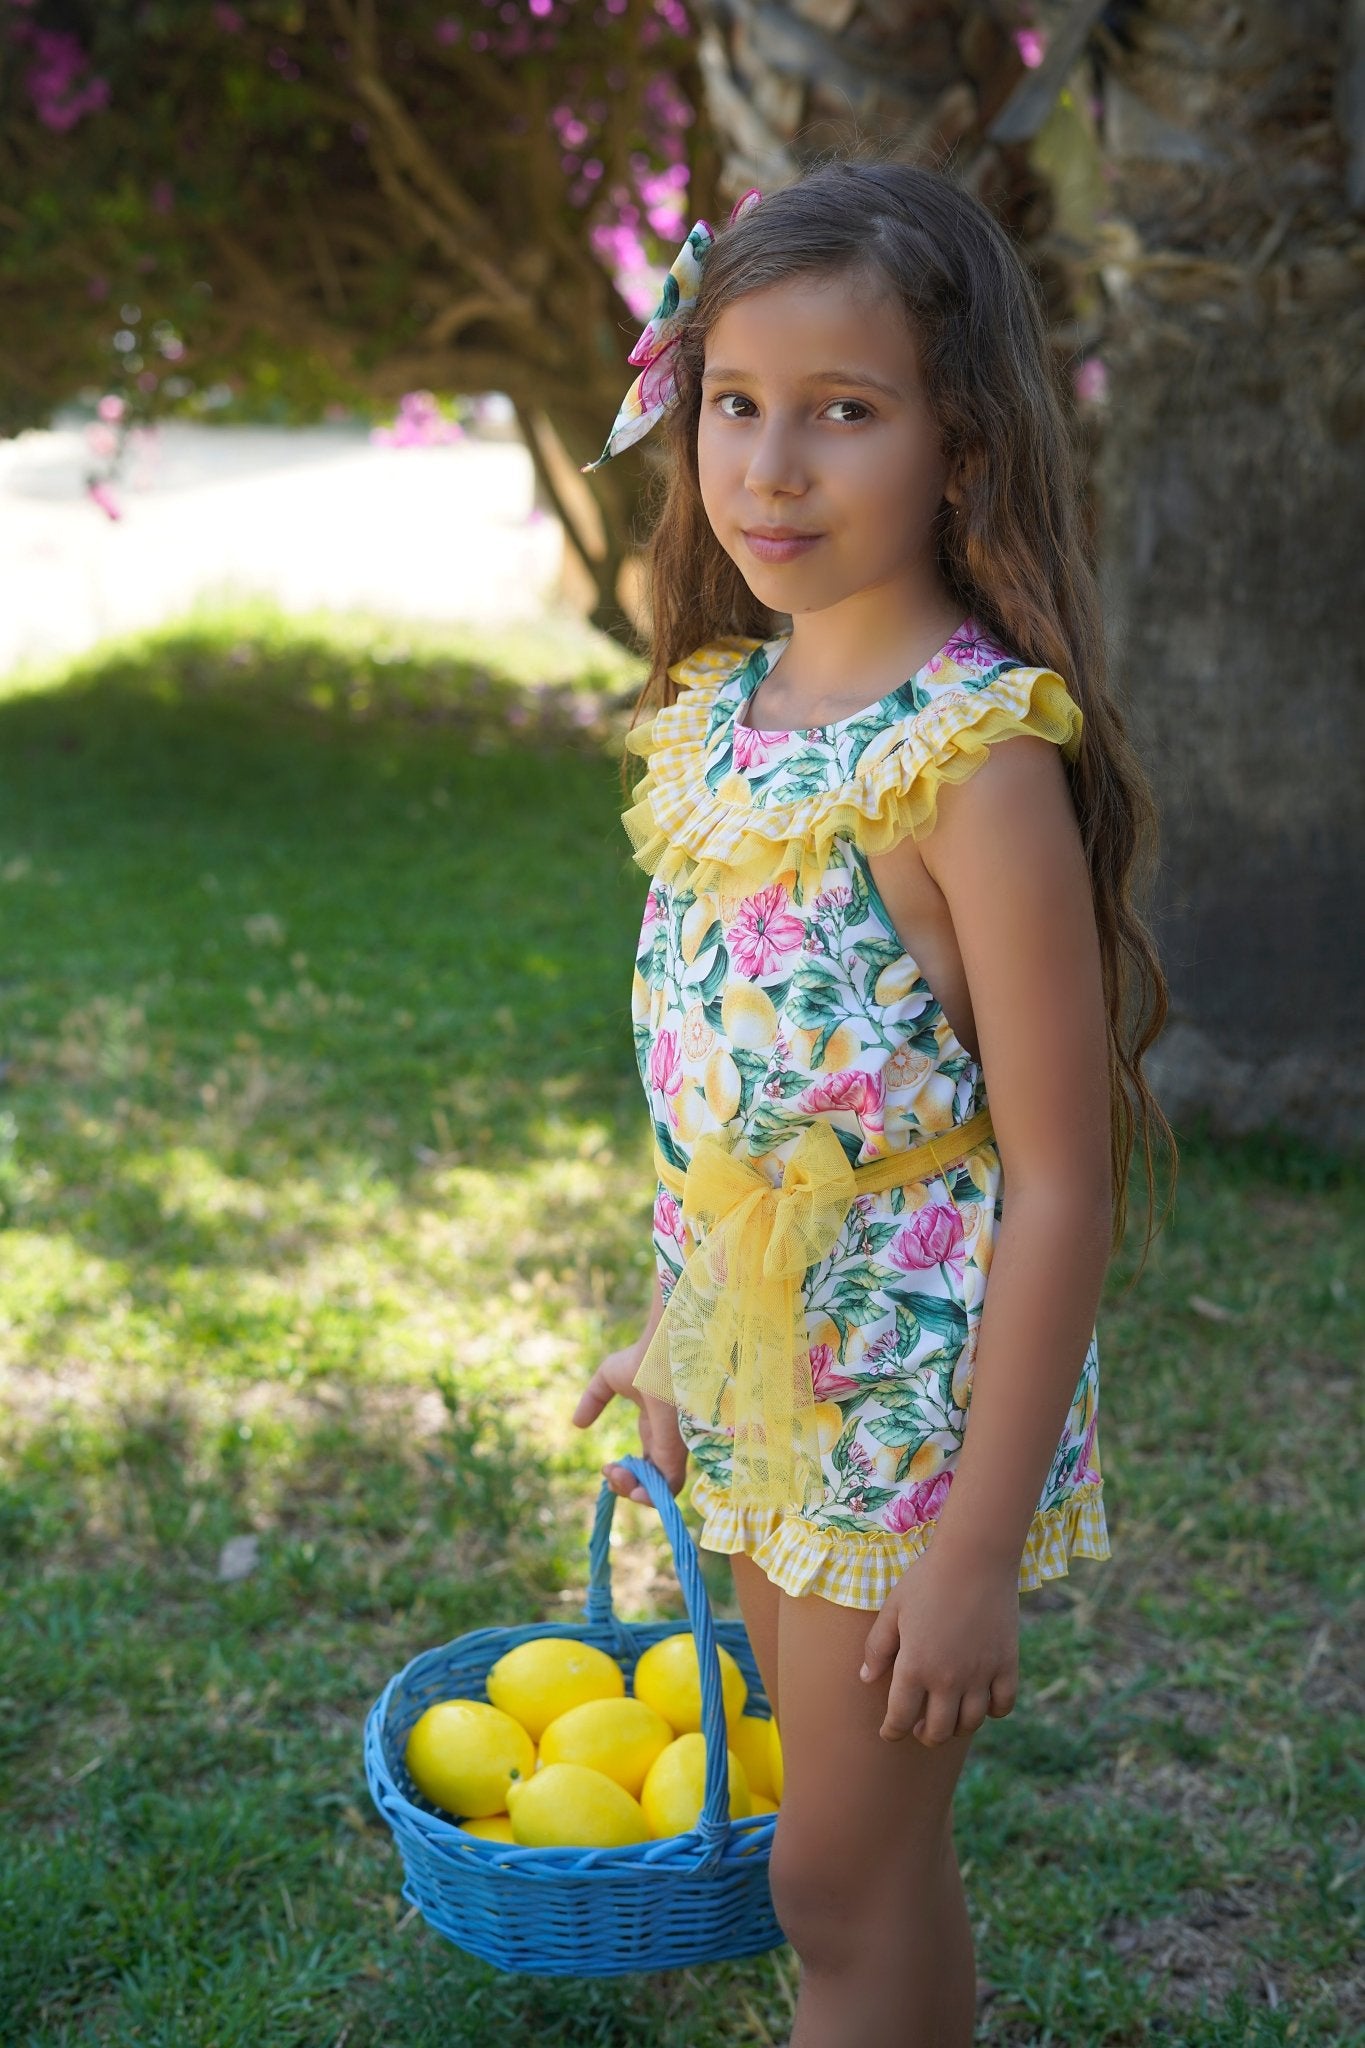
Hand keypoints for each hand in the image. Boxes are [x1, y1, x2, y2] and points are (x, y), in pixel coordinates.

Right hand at [572, 1336, 687, 1506]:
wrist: (661, 1352)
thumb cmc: (641, 1358)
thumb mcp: (609, 1379)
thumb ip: (593, 1401)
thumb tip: (577, 1424)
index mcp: (655, 1428)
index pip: (645, 1465)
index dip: (624, 1473)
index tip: (607, 1465)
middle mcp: (667, 1441)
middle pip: (650, 1482)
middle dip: (626, 1486)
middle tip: (611, 1471)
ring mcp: (674, 1447)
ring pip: (661, 1490)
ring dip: (635, 1493)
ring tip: (617, 1477)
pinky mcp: (677, 1450)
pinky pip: (670, 1487)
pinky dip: (650, 1496)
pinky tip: (631, 1487)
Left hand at [859, 1544, 1019, 1744]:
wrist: (974, 1557)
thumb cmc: (927, 1579)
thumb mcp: (893, 1609)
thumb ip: (878, 1647)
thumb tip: (867, 1678)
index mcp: (914, 1667)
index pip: (900, 1718)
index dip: (892, 1731)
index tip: (889, 1733)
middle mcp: (948, 1679)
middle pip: (937, 1731)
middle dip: (925, 1735)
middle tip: (920, 1728)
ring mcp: (980, 1674)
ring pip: (970, 1724)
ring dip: (956, 1727)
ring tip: (949, 1718)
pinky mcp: (1006, 1664)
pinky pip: (1003, 1705)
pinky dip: (992, 1711)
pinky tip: (982, 1702)